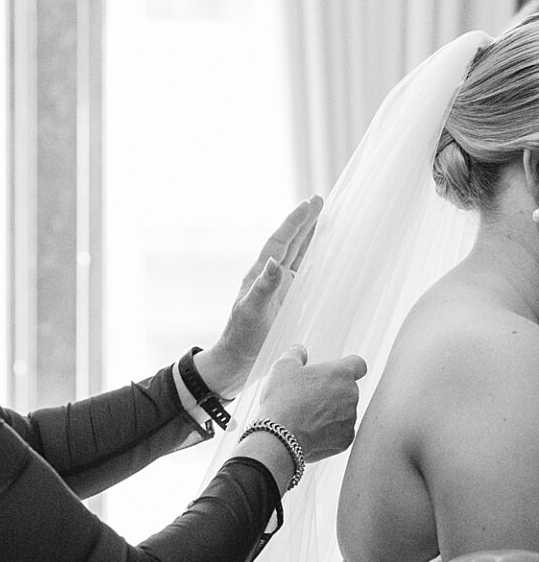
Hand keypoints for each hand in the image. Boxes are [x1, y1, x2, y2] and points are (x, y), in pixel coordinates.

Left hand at [196, 197, 322, 399]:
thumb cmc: (242, 337)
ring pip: (298, 255)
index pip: (280, 243)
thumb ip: (263, 287)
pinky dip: (313, 260)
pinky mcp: (287, 301)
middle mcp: (270, 277)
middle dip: (304, 222)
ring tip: (324, 219)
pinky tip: (323, 257)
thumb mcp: (252, 312)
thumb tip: (274, 261)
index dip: (294, 223)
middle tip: (320, 201)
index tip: (309, 204)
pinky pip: (303, 274)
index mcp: (260, 275)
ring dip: (310, 237)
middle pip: (290, 243)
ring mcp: (280, 288)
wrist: (238, 360)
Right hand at [259, 345, 366, 461]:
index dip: (348, 368)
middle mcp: (351, 395)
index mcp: (341, 373)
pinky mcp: (345, 440)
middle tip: (308, 398)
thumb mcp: (283, 368)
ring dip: (330, 414)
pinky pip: (339, 433)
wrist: (280, 436)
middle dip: (332, 393)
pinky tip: (309, 432)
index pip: (358, 365)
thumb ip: (295, 355)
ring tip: (305, 418)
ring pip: (344, 413)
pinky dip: (328, 433)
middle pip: (347, 391)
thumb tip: (299, 351)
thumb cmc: (282, 399)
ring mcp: (350, 419)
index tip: (335, 374)